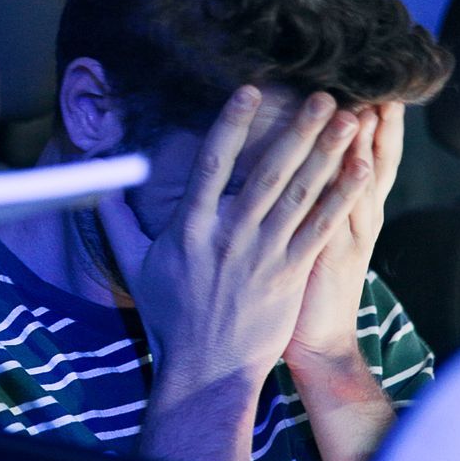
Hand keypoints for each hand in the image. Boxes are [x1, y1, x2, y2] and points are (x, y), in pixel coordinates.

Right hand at [101, 87, 372, 391]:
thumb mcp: (134, 266)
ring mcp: (264, 256)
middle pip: (268, 173)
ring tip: (349, 121)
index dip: (230, 126)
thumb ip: (117, 222)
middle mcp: (230, 236)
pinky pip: (321, 229)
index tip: (248, 91)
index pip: (212, 166)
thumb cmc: (169, 316)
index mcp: (190, 229)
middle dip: (298, 131)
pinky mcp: (291, 275)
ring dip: (327, 155)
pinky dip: (342, 198)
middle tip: (324, 96)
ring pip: (301, 196)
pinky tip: (361, 170)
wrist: (206, 369)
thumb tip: (98, 184)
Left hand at [285, 102, 402, 364]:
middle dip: (379, 122)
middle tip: (382, 80)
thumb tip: (293, 157)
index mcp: (349, 209)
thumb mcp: (309, 233)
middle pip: (375, 159)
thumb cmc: (302, 286)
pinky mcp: (335, 256)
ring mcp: (350, 236)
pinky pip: (346, 215)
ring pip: (364, 181)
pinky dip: (353, 187)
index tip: (371, 83)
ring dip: (367, 144)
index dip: (373, 121)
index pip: (365, 155)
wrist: (316, 342)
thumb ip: (308, 198)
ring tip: (371, 105)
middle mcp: (357, 217)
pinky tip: (358, 160)